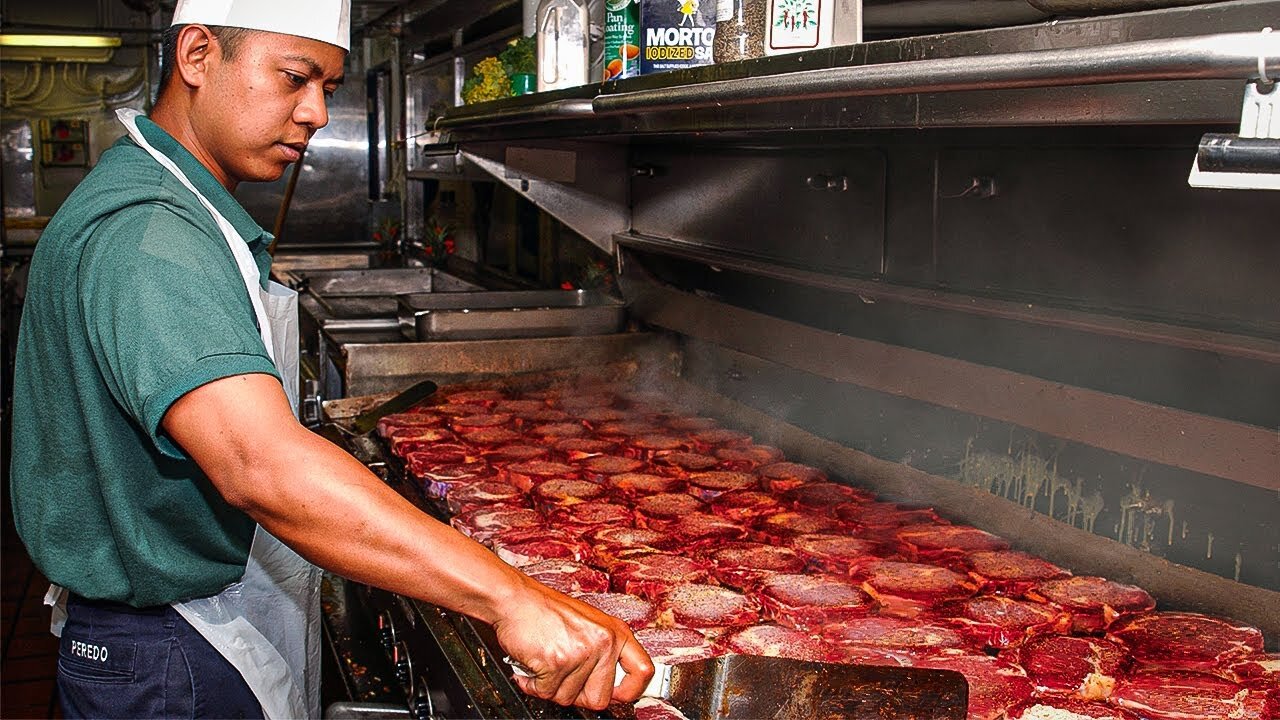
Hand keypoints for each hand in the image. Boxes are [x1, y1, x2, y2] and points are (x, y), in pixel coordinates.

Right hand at [493, 576, 653, 709]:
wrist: (515, 599)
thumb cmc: (546, 610)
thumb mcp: (589, 624)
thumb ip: (604, 652)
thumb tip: (613, 685)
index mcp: (615, 633)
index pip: (643, 671)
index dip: (631, 691)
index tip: (620, 694)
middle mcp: (603, 642)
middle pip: (600, 698)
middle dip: (578, 694)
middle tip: (564, 677)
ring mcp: (582, 653)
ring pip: (569, 698)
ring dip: (551, 687)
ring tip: (546, 663)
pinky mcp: (558, 662)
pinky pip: (546, 693)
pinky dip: (534, 685)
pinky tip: (533, 667)